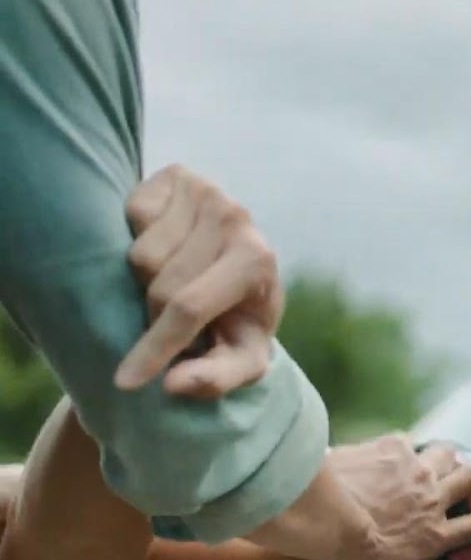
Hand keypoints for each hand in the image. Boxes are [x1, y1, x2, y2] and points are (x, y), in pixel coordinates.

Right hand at [116, 164, 282, 398]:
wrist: (242, 266)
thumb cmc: (242, 318)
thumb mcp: (244, 357)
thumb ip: (218, 377)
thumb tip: (173, 384)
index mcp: (257, 259)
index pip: (188, 307)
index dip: (154, 346)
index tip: (125, 381)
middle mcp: (235, 216)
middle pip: (157, 282)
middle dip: (155, 314)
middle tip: (175, 320)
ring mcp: (206, 190)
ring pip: (139, 252)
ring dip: (145, 278)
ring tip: (174, 283)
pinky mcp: (177, 174)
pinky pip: (130, 214)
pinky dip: (139, 238)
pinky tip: (168, 249)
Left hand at [320, 435, 470, 559]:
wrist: (324, 514)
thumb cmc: (348, 552)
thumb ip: (407, 546)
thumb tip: (404, 539)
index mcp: (433, 535)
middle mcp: (434, 497)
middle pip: (470, 477)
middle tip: (470, 472)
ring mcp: (417, 468)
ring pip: (446, 451)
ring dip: (443, 455)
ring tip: (430, 457)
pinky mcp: (394, 446)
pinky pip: (407, 441)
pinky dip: (401, 448)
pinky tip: (386, 452)